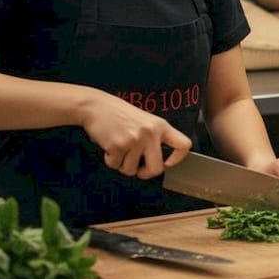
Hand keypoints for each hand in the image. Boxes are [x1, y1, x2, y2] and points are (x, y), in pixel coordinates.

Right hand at [78, 92, 192, 179]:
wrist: (95, 106)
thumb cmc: (118, 114)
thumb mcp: (144, 120)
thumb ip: (154, 138)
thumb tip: (158, 162)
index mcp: (160, 126)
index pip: (183, 144)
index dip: (178, 158)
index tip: (167, 162)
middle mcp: (150, 133)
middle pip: (156, 169)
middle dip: (145, 173)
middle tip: (138, 168)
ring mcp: (135, 140)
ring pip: (131, 170)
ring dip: (122, 164)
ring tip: (118, 148)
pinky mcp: (118, 146)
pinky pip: (115, 165)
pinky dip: (110, 160)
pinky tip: (109, 146)